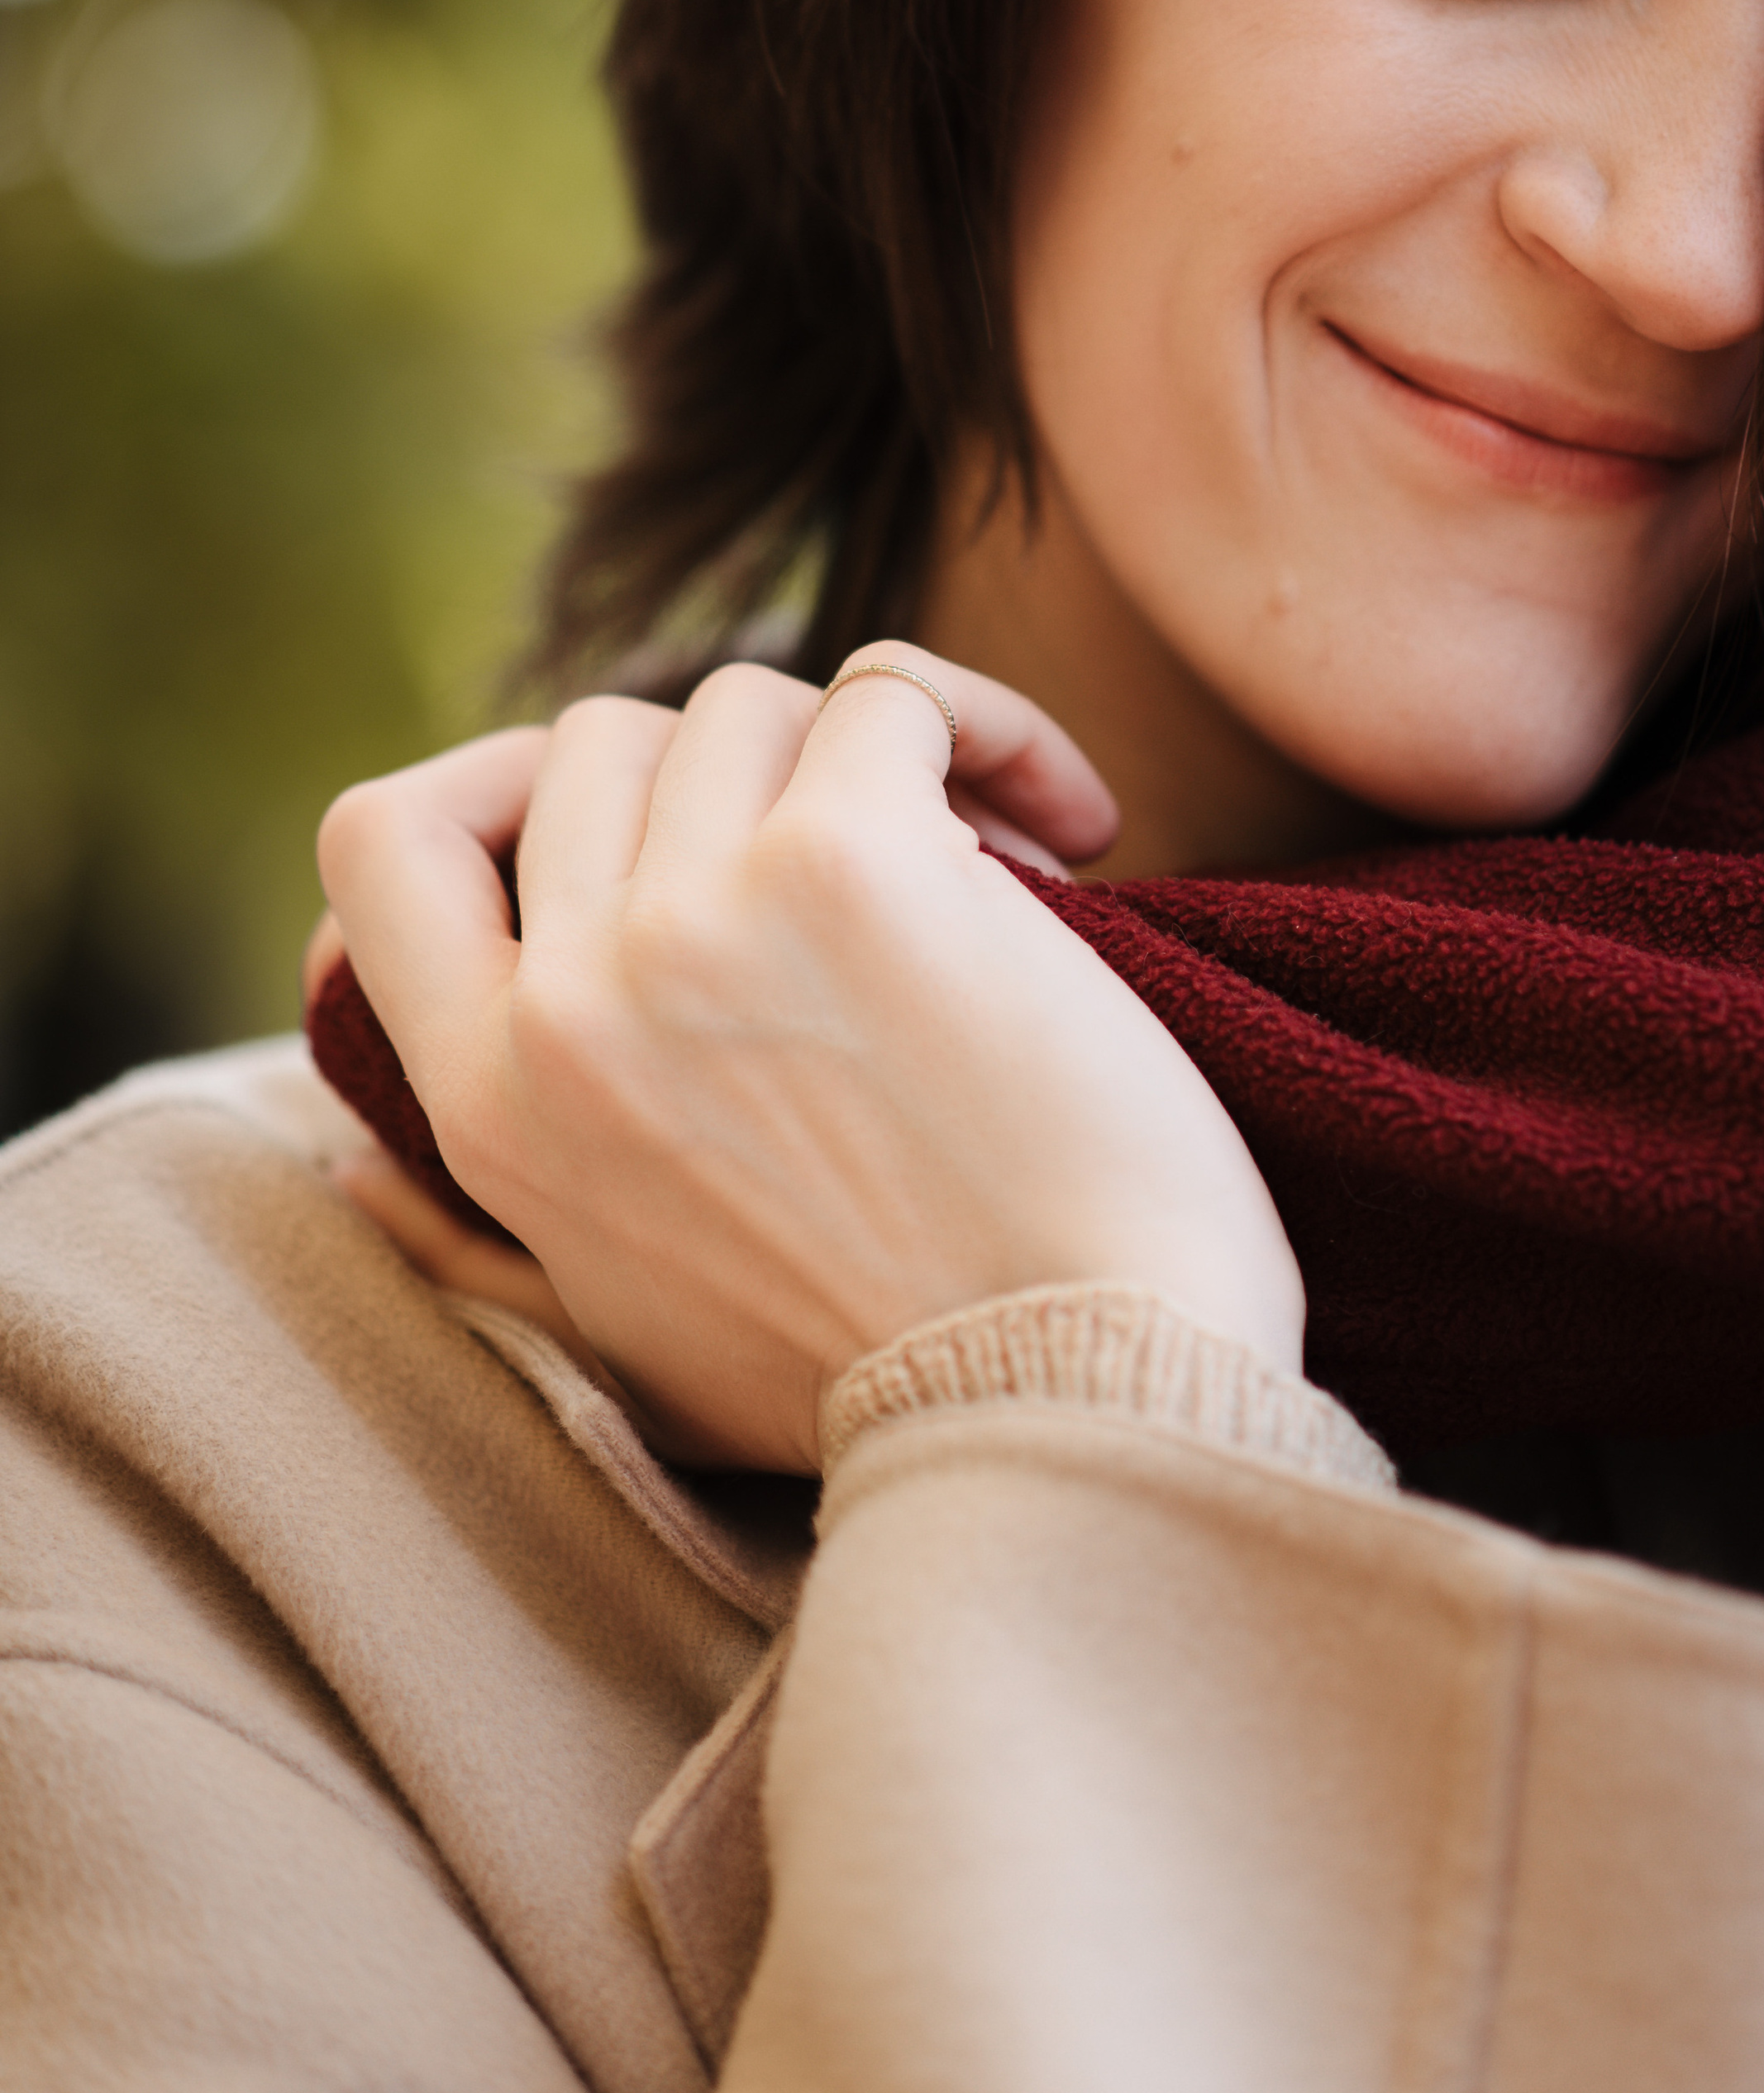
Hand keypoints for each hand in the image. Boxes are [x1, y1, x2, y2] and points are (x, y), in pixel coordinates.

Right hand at [316, 646, 1303, 1470]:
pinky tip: (1074, 825)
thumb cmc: (880, 1380)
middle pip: (599, 741)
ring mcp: (703, 914)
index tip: (622, 811)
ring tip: (984, 870)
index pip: (382, 839)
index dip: (490, 783)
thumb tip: (351, 1162)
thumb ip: (471, 1243)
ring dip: (862, 762)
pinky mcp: (854, 860)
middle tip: (854, 870)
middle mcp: (573, 997)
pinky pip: (893, 690)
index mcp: (493, 1103)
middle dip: (732, 782)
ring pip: (747, 706)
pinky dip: (986, 726)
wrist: (1083, 1402)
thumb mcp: (621, 1341)